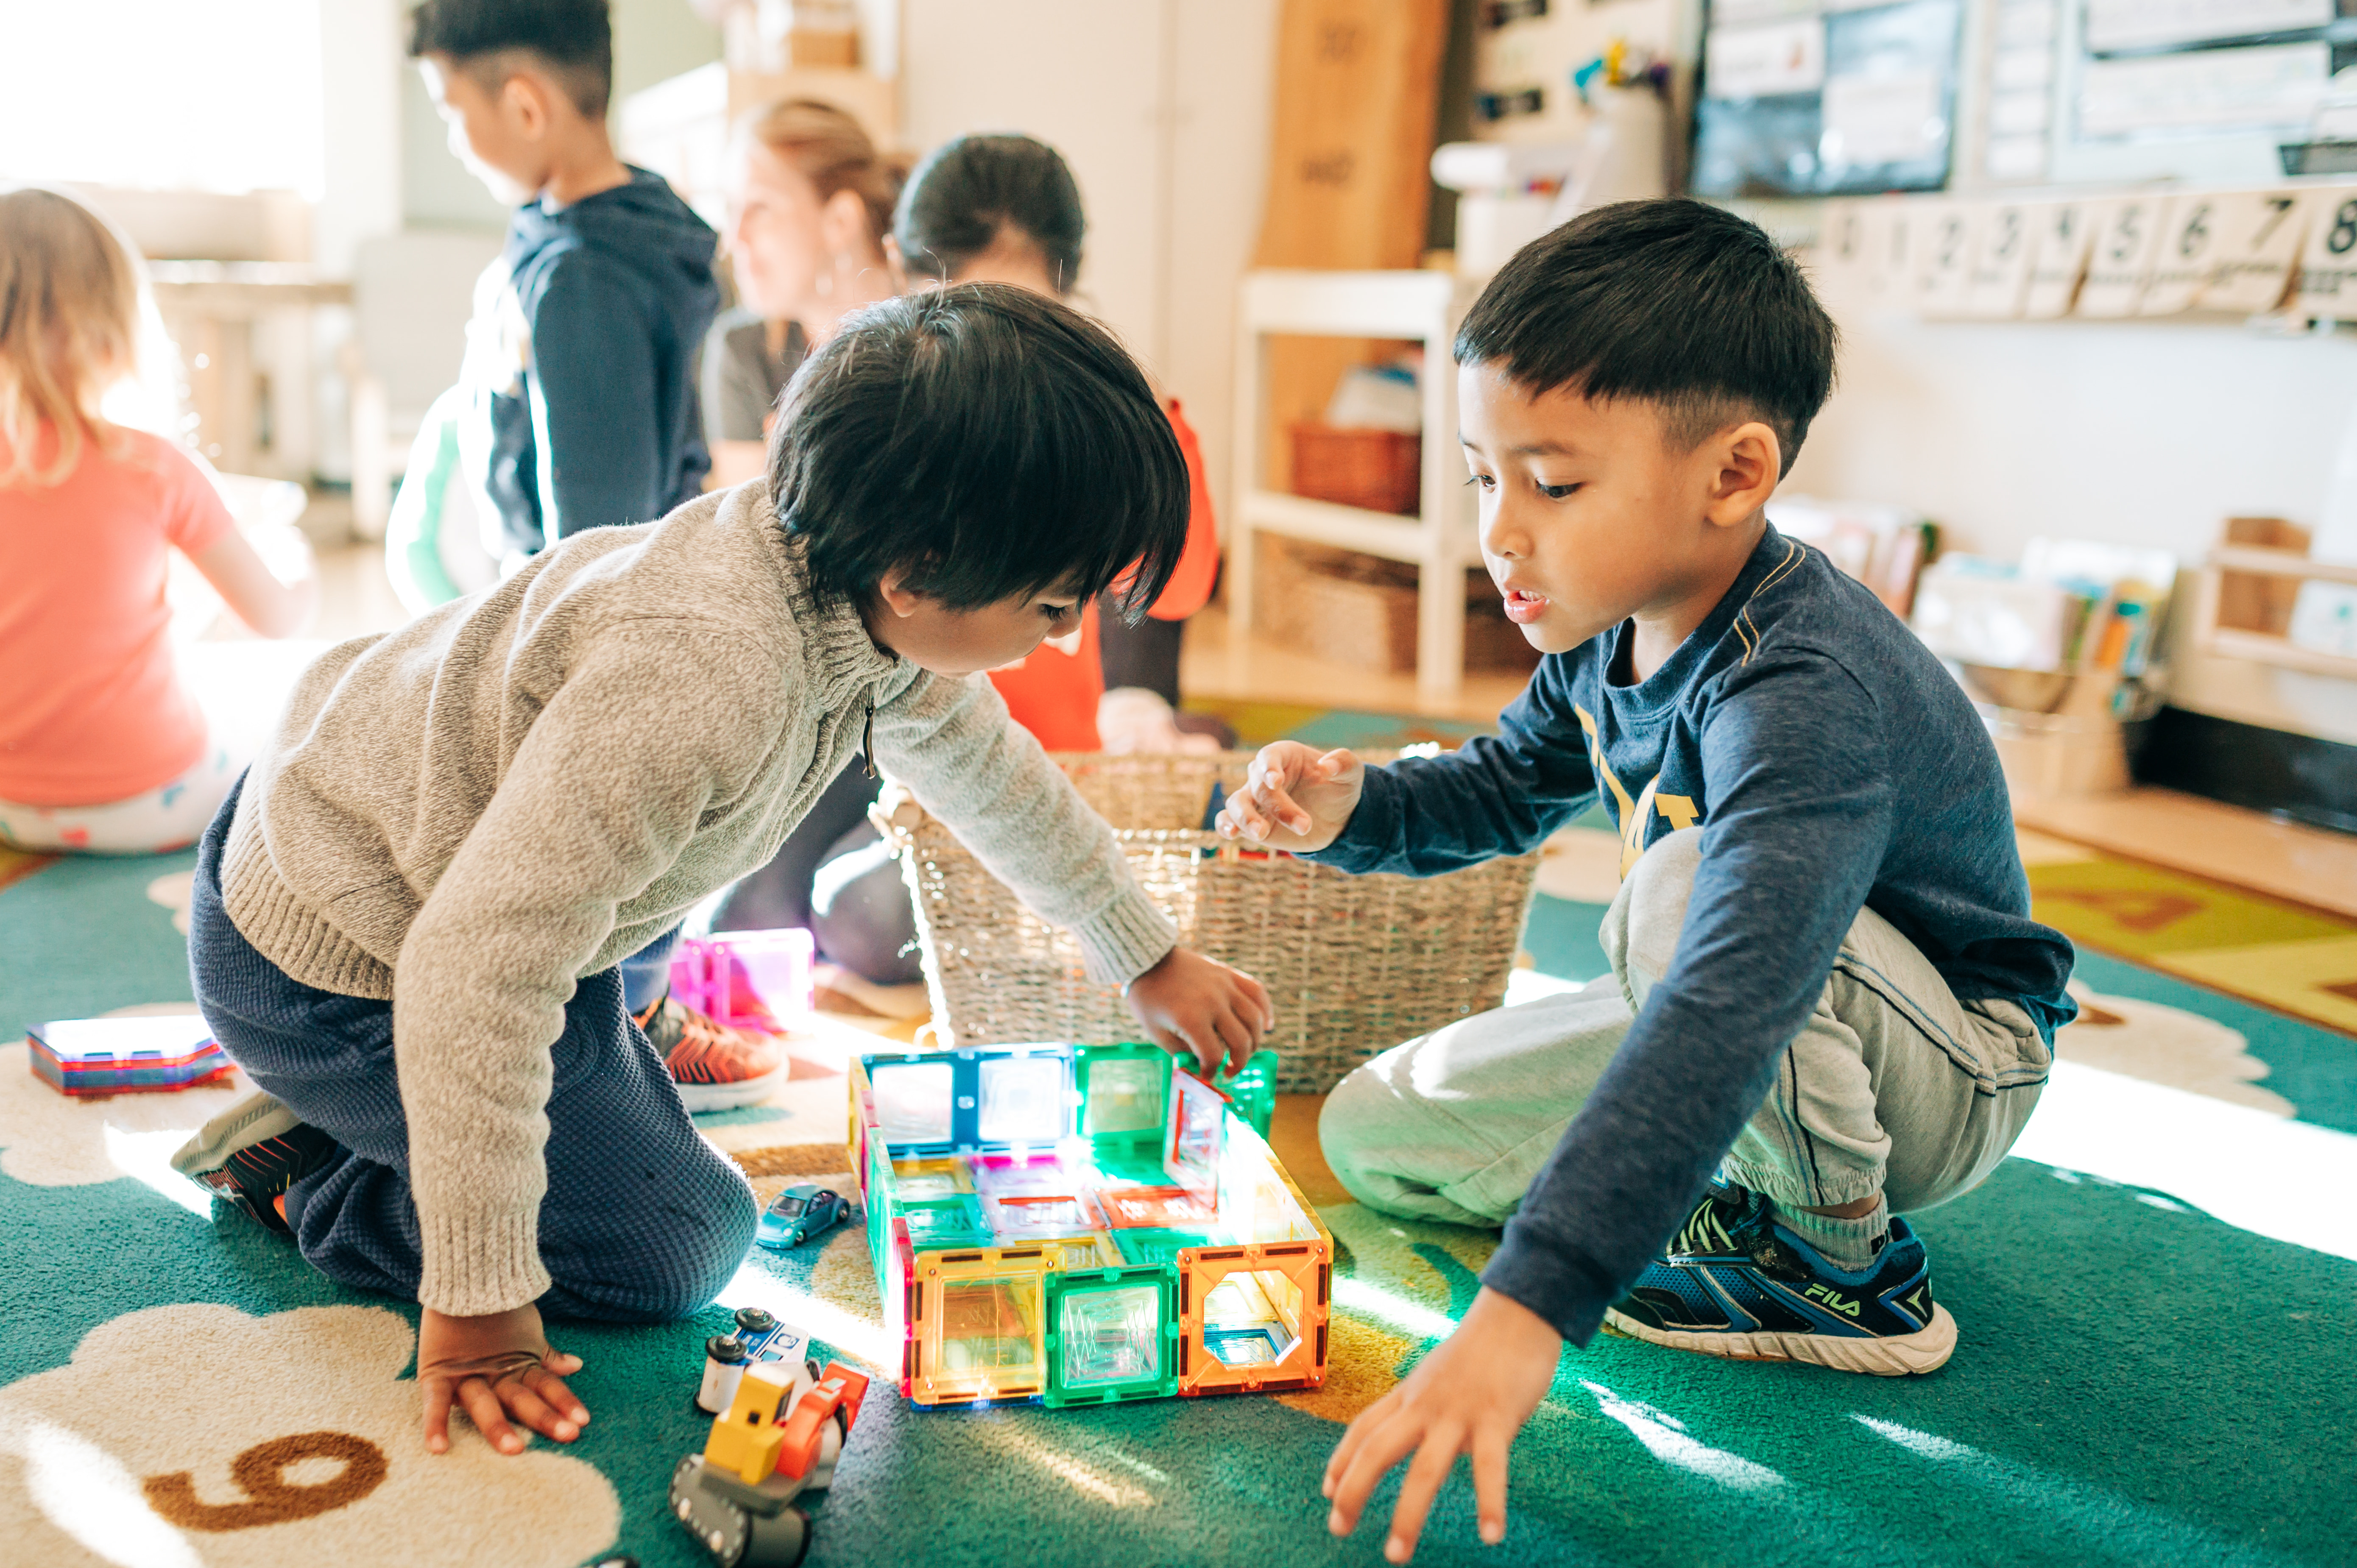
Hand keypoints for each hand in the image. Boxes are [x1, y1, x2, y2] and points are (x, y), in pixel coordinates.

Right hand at [417, 1304, 589, 1455]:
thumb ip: (546, 1356)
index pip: (546, 1386)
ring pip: (485, 1404)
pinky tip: (438, 1449)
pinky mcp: (437, 1373)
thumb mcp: (528, 1333)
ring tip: (515, 1449)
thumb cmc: (499, 1307)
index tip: (584, 1421)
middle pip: (522, 1398)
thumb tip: (576, 1366)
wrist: (464, 1275)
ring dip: (499, 1426)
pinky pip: (435, 1401)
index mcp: (518, 1364)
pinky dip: (435, 1423)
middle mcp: (495, 1373)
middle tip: (569, 1435)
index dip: (565, 1401)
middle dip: (545, 1417)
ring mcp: (467, 1374)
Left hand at [1124, 946, 1274, 1076]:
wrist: (1148, 960)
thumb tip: (1204, 1067)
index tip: (1207, 1075)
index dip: (1211, 1072)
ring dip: (1254, 1042)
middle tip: (1229, 1071)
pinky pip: (1257, 991)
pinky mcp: (1229, 974)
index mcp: (1191, 1018)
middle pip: (1241, 1042)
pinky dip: (1265, 1010)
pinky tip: (1266, 1026)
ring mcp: (1224, 985)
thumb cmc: (1149, 1000)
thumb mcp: (1157, 1033)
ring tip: (1244, 1052)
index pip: (1214, 1056)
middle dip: (1239, 1063)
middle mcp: (1212, 1001)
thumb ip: (1182, 1053)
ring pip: (1255, 1019)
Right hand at [1216, 743, 1363, 853]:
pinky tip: (1231, 834)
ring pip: (1236, 803)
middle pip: (1258, 787)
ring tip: (1262, 833)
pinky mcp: (1250, 822)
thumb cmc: (1340, 788)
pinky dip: (1225, 826)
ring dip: (1245, 818)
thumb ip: (1344, 764)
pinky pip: (1228, 820)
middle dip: (1279, 807)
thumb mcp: (1352, 773)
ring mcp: (1255, 800)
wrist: (1337, 818)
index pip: (1267, 756)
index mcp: (1284, 756)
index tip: (1276, 782)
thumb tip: (1327, 766)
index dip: (1268, 767)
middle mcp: (1264, 776)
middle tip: (1305, 825)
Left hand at [1324, 1287, 1561, 1561]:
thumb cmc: (1482, 1347)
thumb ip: (1424, 1402)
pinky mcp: (1496, 1418)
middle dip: (1354, 1492)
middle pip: (1377, 1450)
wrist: (1517, 1312)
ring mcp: (1458, 1413)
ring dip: (1408, 1516)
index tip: (1328, 1491)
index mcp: (1410, 1393)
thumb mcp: (1438, 1372)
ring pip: (1424, 1470)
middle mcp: (1425, 1405)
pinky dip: (1490, 1504)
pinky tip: (1491, 1536)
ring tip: (1395, 1555)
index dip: (1341, 1460)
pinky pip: (1490, 1468)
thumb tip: (1417, 1432)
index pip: (1363, 1428)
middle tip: (1338, 1529)